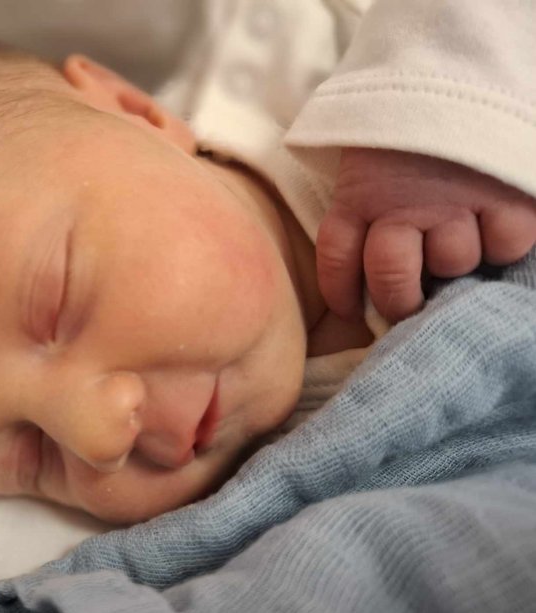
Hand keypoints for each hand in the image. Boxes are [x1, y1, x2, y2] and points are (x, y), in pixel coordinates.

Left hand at [316, 148, 535, 322]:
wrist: (458, 72)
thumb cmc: (404, 135)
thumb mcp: (364, 168)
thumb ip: (359, 214)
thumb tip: (359, 285)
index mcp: (357, 195)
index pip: (335, 258)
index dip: (341, 293)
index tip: (352, 311)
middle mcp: (401, 203)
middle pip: (391, 277)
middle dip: (399, 300)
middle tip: (411, 302)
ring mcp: (454, 199)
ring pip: (453, 262)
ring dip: (456, 262)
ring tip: (457, 241)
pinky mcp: (505, 194)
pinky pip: (506, 243)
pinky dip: (503, 243)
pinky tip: (494, 224)